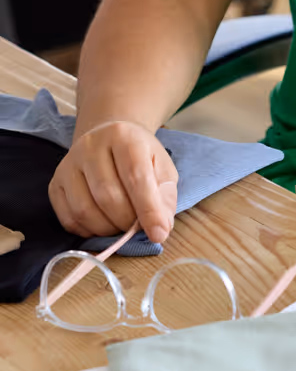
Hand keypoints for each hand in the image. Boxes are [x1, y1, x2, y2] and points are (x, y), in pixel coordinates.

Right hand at [49, 121, 178, 243]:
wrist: (108, 141)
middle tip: (137, 227)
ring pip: (84, 210)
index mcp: (123, 136)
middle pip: (107, 196)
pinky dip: (88, 231)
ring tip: (121, 226)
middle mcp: (91, 146)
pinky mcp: (54, 183)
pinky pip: (68, 218)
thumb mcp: (162, 168)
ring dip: (107, 229)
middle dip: (126, 222)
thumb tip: (160, 229)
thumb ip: (164, 196)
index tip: (159, 234)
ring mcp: (68, 164)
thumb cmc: (139, 156)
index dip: (148, 210)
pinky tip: (102, 225)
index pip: (136, 176)